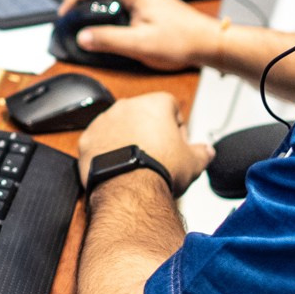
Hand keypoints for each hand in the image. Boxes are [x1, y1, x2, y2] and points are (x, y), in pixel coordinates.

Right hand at [56, 0, 222, 72]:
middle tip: (71, 18)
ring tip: (85, 24)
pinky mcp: (149, 6)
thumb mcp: (140, 44)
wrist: (209, 43)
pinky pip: (121, 3)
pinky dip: (107, 12)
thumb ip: (109, 40)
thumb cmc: (182, 41)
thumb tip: (83, 37)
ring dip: (95, 6)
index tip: (66, 12)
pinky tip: (107, 28)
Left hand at [75, 92, 210, 194]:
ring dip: (127, 140)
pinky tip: (118, 167)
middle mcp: (127, 106)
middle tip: (158, 156)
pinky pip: (100, 141)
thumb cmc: (159, 170)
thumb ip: (203, 152)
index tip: (178, 144)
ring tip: (137, 164)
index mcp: (154, 103)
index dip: (177, 128)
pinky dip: (107, 152)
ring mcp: (104, 121)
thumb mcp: (193, 162)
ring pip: (119, 126)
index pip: (171, 107)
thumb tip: (206, 151)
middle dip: (150, 133)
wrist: (129, 190)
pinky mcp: (87, 139)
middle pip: (143, 116)